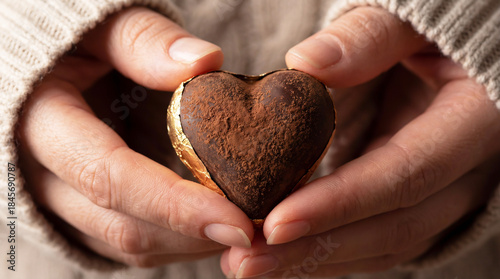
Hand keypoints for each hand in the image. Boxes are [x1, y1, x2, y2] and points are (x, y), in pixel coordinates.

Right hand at [17, 7, 253, 266]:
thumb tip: (204, 63)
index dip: (175, 204)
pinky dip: (177, 242)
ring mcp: (63, 202)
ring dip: (191, 245)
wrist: (58, 74)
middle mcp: (45, 176)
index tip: (238, 221)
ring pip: (129, 245)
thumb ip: (145, 42)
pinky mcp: (85, 214)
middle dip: (194, 235)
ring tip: (248, 232)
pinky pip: (131, 244)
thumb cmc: (82, 45)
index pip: (109, 176)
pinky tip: (216, 226)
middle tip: (258, 232)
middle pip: (122, 225)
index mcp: (42, 124)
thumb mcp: (105, 27)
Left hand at [222, 7, 499, 277]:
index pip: (406, 173)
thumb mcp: (406, 22)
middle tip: (247, 262)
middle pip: (395, 227)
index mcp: (476, 119)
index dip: (341, 203)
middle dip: (318, 250)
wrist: (446, 55)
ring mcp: (447, 194)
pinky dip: (331, 251)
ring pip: (386, 246)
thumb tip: (305, 65)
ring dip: (317, 262)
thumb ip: (366, 39)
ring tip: (252, 266)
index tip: (275, 223)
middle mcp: (470, 170)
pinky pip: (378, 239)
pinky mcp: (420, 202)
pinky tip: (285, 255)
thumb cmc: (426, 32)